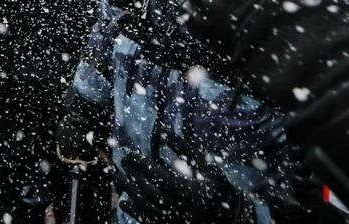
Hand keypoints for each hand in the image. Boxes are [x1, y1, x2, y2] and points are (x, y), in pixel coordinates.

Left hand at [118, 134, 250, 223]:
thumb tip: (168, 133)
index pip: (160, 177)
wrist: (231, 221)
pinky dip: (135, 211)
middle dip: (133, 175)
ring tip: (117, 177)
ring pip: (145, 206)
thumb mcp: (208, 170)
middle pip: (149, 190)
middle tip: (122, 162)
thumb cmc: (219, 191)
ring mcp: (174, 222)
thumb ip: (188, 151)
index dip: (142, 165)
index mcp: (191, 194)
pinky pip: (148, 221)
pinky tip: (124, 201)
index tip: (131, 155)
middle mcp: (181, 211)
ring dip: (129, 191)